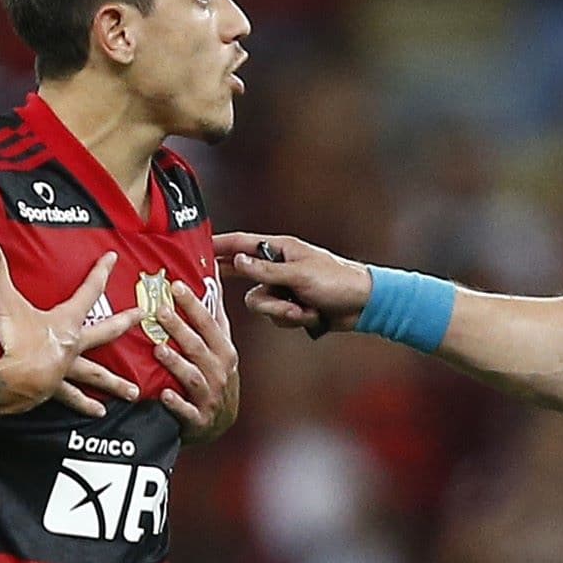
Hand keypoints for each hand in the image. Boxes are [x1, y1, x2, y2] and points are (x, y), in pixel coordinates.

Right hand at [0, 245, 142, 415]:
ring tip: (132, 392)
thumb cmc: (17, 341)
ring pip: (96, 374)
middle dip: (125, 322)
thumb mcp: (8, 304)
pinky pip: (73, 396)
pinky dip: (85, 404)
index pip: (88, 291)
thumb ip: (0, 275)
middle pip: (105, 332)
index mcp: (67, 322)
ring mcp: (67, 367)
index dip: (100, 272)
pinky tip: (99, 412)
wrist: (16, 378)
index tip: (113, 258)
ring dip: (114, 382)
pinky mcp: (56, 387)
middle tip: (143, 318)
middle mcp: (74, 344)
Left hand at [151, 279, 238, 442]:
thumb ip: (214, 316)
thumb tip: (212, 279)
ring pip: (193, 377)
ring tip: (159, 348)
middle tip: (160, 311)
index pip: (208, 323)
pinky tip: (164, 394)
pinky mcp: (198, 418)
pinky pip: (187, 410)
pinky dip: (176, 403)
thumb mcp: (221, 347)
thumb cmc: (217, 377)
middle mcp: (219, 371)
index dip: (193, 304)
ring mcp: (209, 395)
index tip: (176, 285)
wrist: (220, 421)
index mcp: (223, 351)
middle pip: (198, 346)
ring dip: (176, 363)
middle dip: (180, 328)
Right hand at [213, 232, 372, 334]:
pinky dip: (292, 319)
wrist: (364, 305)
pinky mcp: (291, 306)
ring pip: (260, 303)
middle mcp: (279, 267)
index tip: (199, 248)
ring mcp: (284, 288)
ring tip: (303, 309)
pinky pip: (276, 316)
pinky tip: (311, 315)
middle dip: (259, 291)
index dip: (220, 245)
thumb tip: (237, 260)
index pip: (242, 244)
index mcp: (280, 250)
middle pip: (247, 278)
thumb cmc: (337, 281)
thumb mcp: (299, 274)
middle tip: (242, 294)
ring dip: (281, 311)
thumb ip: (265, 270)